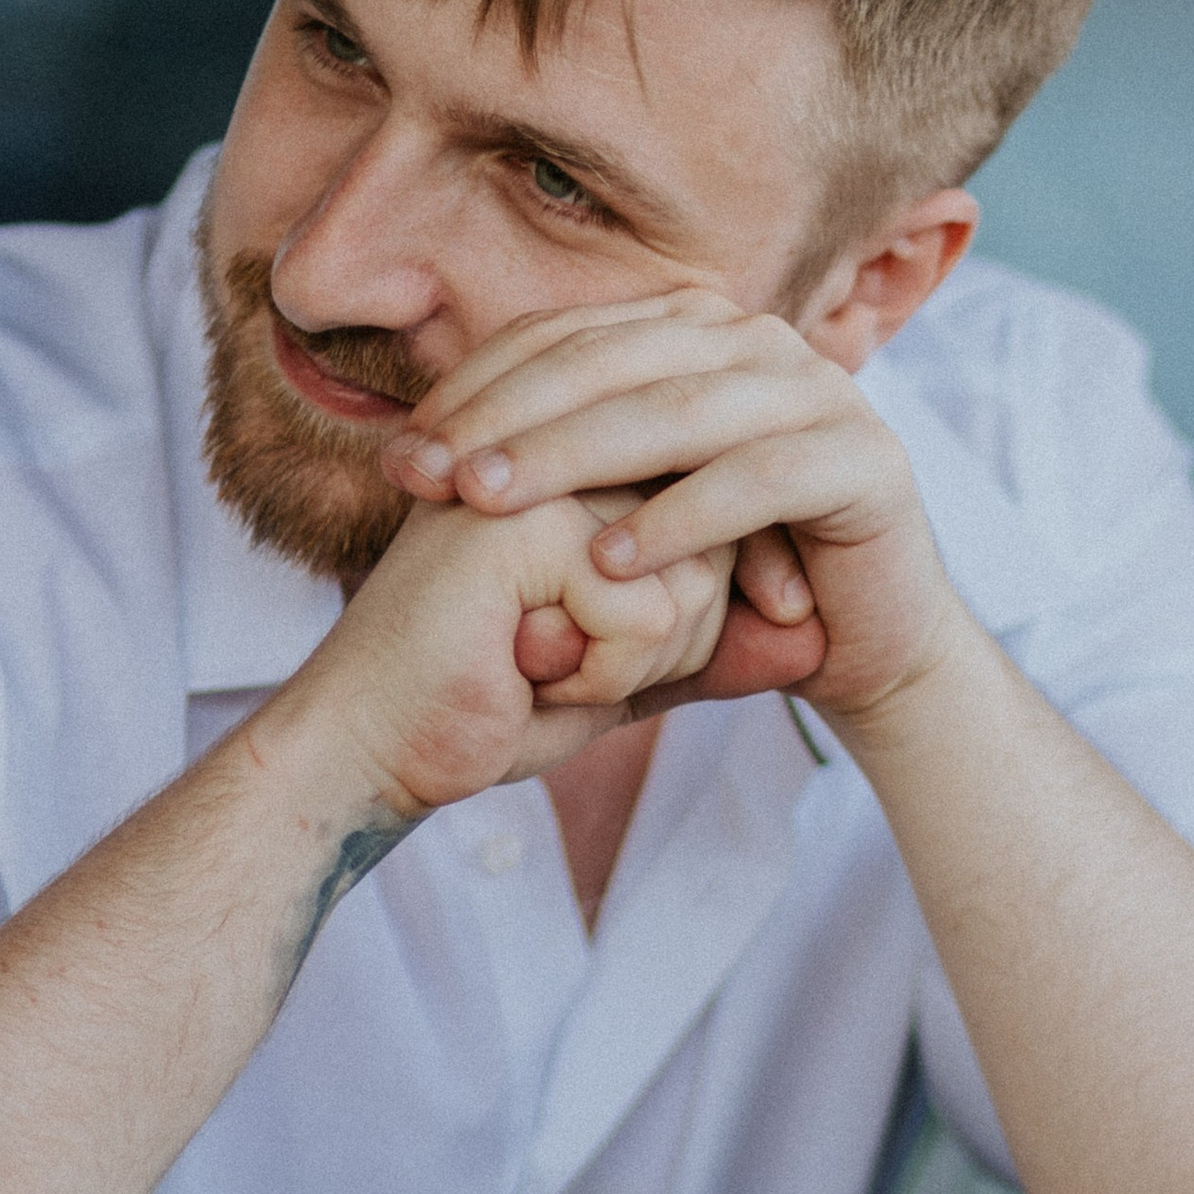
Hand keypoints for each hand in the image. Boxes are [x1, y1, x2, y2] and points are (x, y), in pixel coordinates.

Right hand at [297, 487, 735, 815]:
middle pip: (715, 546)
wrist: (376, 747)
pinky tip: (522, 665)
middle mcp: (567, 445)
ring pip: (690, 576)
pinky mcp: (524, 519)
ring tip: (536, 657)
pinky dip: (600, 670)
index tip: (593, 646)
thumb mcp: (626, 673)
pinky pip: (649, 611)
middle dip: (658, 642)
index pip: (716, 524)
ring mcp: (542, 470)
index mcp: (587, 460)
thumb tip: (817, 644)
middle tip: (550, 656)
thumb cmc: (487, 705)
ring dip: (626, 657)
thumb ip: (716, 648)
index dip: (693, 608)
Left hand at [384, 292, 964, 725]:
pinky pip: (757, 480)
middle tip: (432, 477)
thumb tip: (411, 447)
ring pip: (674, 412)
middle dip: (508, 420)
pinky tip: (609, 561)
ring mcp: (817, 392)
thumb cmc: (718, 578)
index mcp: (691, 331)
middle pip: (610, 366)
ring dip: (573, 457)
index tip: (401, 458)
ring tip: (492, 505)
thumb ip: (547, 466)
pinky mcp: (866, 461)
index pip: (566, 340)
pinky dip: (679, 519)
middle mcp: (754, 343)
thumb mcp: (619, 511)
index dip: (477, 391)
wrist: (852, 642)